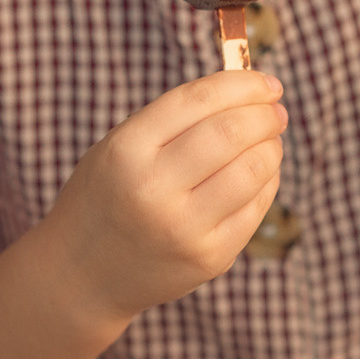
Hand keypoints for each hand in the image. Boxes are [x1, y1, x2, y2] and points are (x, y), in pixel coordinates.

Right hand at [44, 69, 285, 324]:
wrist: (83, 275)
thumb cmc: (109, 196)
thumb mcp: (119, 147)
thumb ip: (175, 119)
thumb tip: (248, 91)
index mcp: (126, 150)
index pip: (199, 100)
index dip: (243, 84)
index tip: (267, 82)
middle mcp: (153, 189)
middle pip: (231, 133)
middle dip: (264, 115)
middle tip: (275, 111)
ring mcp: (183, 228)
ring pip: (252, 170)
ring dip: (271, 147)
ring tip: (269, 141)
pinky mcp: (208, 259)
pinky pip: (256, 208)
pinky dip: (267, 182)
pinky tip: (260, 174)